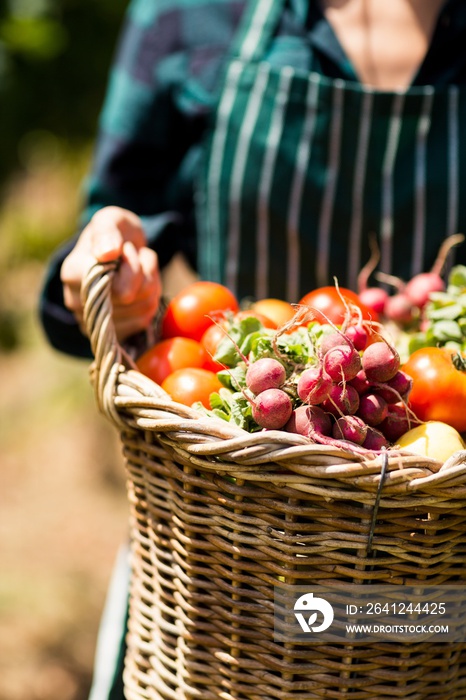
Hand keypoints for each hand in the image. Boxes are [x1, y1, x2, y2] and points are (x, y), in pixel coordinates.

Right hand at [61, 206, 161, 341]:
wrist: (120, 253)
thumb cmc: (115, 234)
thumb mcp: (111, 219)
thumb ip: (107, 231)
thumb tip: (107, 253)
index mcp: (72, 273)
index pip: (109, 282)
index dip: (129, 265)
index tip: (125, 249)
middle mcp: (77, 302)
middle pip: (129, 296)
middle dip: (142, 272)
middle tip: (134, 258)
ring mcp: (94, 322)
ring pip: (142, 308)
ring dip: (150, 285)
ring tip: (138, 272)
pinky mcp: (112, 334)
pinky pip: (145, 320)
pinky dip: (151, 300)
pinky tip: (140, 288)